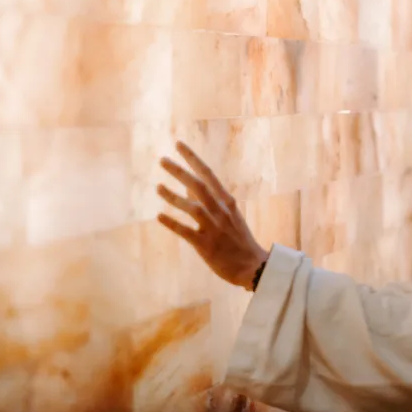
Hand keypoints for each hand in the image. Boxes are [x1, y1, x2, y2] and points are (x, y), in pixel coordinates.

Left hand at [156, 142, 268, 289]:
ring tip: (157, 187)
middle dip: (180, 171)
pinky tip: (159, 216)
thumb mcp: (229, 215)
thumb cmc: (239, 241)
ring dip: (173, 196)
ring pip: (192, 207)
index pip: (208, 174)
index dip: (193, 159)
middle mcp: (221, 211)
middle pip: (198, 186)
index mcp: (227, 202)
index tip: (179, 144)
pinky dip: (172, 223)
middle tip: (162, 159)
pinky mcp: (206, 245)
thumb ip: (208, 200)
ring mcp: (214, 228)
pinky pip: (186, 231)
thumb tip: (187, 184)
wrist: (254, 267)